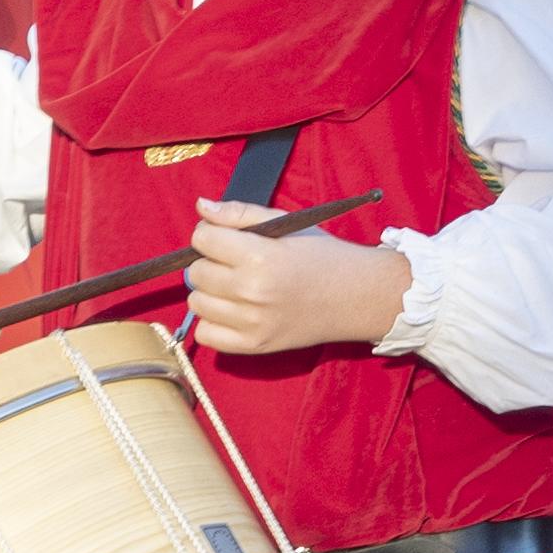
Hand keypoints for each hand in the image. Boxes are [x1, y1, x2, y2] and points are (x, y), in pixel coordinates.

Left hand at [185, 201, 410, 357]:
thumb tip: (200, 207)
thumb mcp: (286, 224)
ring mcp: (252, 322)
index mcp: (259, 256)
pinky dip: (213, 322)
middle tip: (235, 263)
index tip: (227, 239)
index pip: (202, 239)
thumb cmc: (322, 256)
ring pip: (197, 303)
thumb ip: (240, 213)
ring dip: (210, 293)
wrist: (357, 296)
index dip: (210, 234)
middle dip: (209, 262)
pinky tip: (234, 311)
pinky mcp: (254, 345)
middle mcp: (252, 291)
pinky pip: (206, 334)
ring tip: (236, 287)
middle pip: (196, 273)